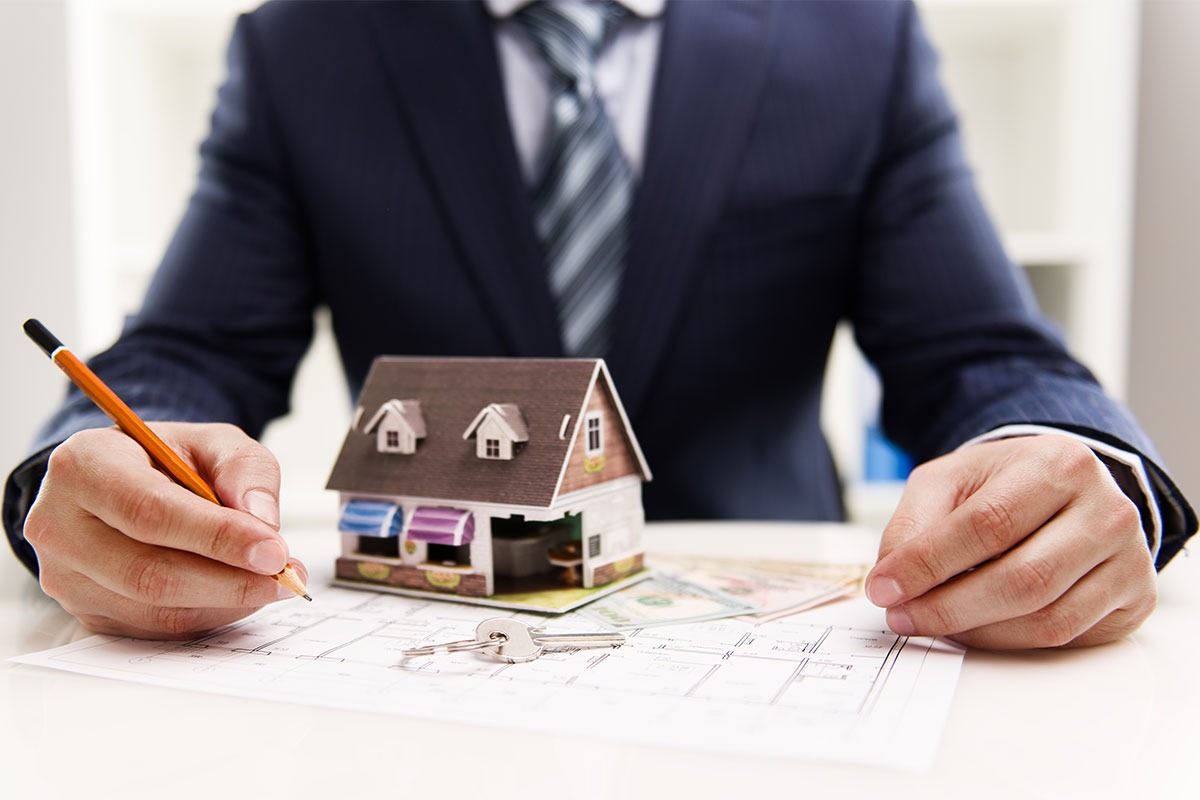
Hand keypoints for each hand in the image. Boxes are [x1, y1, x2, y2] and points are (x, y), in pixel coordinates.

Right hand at [24, 422, 306, 638]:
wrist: (123, 482)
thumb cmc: (167, 460)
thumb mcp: (214, 442)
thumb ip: (245, 470)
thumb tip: (263, 522)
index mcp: (84, 467)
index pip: (150, 512)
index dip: (217, 537)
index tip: (274, 551)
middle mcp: (60, 525)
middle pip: (149, 573)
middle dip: (230, 580)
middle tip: (285, 576)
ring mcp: (66, 576)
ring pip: (154, 609)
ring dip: (225, 603)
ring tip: (272, 583)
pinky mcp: (85, 612)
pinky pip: (154, 629)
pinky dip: (208, 616)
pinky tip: (238, 595)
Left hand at [865, 435, 1155, 648]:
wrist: (1063, 491)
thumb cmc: (1000, 486)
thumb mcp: (948, 482)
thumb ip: (914, 523)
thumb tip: (890, 578)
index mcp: (1060, 465)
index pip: (988, 524)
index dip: (929, 562)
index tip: (883, 588)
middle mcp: (1107, 510)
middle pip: (1022, 579)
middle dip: (948, 607)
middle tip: (901, 617)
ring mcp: (1129, 558)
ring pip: (1045, 617)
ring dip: (976, 632)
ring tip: (930, 622)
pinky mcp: (1133, 599)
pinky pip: (1065, 636)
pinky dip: (1008, 641)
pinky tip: (974, 629)